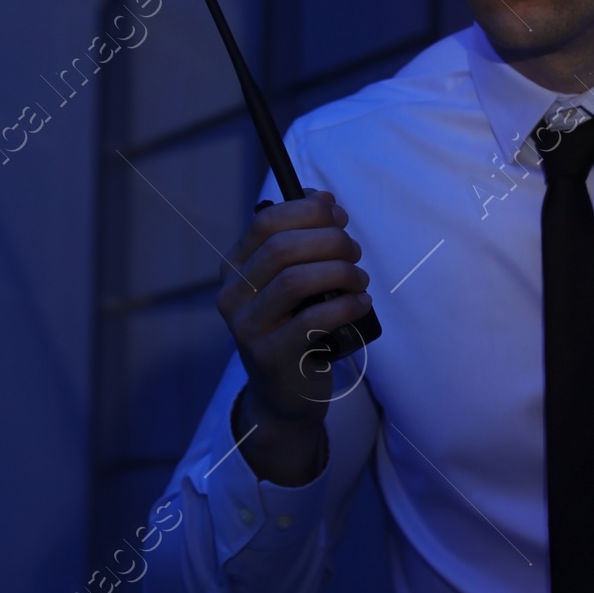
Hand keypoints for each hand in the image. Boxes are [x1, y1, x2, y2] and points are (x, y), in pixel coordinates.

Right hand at [217, 191, 370, 483]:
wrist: (285, 393)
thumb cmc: (295, 327)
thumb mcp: (292, 282)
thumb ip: (303, 240)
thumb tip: (323, 198)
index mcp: (234, 268)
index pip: (265, 221)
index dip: (307, 211)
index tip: (339, 216)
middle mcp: (233, 295)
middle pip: (282, 248)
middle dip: (330, 241)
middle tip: (355, 252)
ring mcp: (247, 327)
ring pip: (295, 280)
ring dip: (339, 272)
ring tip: (359, 280)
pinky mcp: (271, 356)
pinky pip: (312, 320)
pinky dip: (345, 305)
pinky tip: (360, 303)